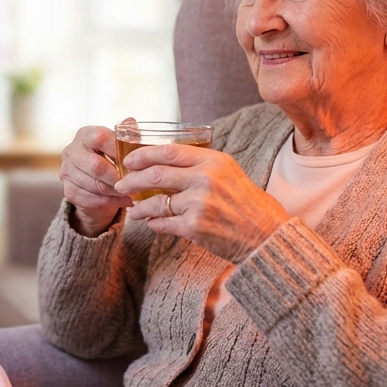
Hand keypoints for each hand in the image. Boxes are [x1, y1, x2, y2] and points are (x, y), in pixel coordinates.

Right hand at [58, 125, 132, 236]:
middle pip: (96, 166)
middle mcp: (71, 151)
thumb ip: (126, 135)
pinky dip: (111, 201)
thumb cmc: (110, 159)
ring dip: (116, 191)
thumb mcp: (119, 145)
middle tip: (134, 182)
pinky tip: (124, 200)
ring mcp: (67, 172)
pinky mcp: (68, 191)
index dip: (118, 150)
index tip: (135, 161)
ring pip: (95, 185)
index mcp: (84, 135)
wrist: (94, 183)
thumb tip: (131, 122)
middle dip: (117, 176)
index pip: (100, 138)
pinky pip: (92, 199)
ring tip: (132, 192)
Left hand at [116, 143, 288, 262]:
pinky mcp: (195, 227)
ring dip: (141, 207)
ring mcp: (199, 203)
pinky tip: (153, 223)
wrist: (265, 234)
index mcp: (213, 160)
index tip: (129, 161)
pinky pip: (163, 223)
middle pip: (155, 174)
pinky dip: (154, 224)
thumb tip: (163, 160)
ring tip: (135, 209)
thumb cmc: (244, 203)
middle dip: (132, 180)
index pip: (168, 151)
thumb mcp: (227, 172)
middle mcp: (205, 179)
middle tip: (121, 185)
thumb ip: (199, 164)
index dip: (143, 155)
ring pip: (156, 202)